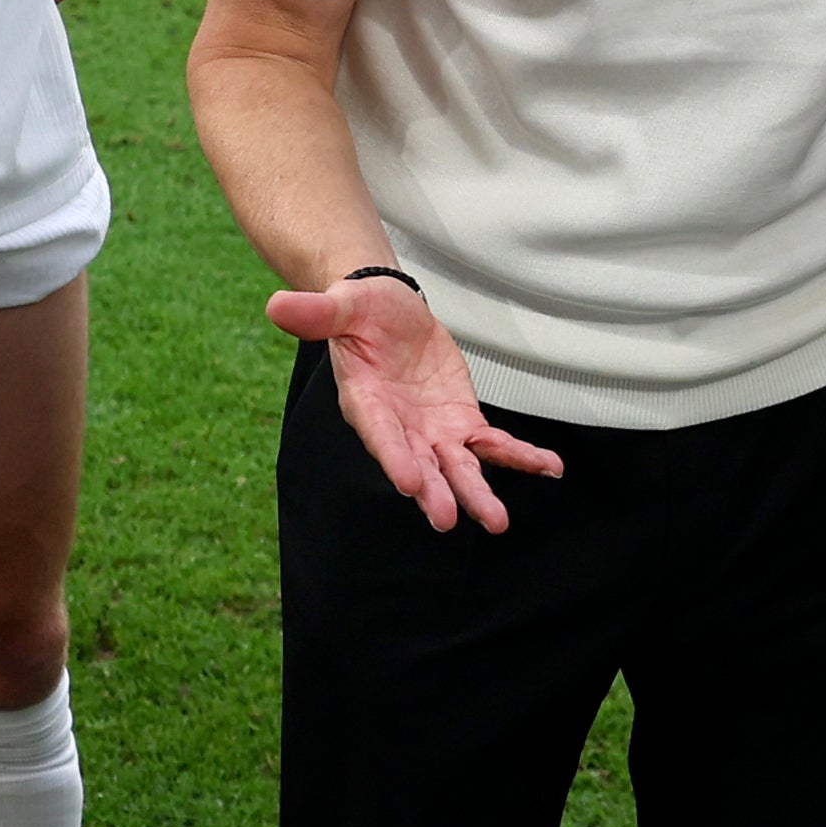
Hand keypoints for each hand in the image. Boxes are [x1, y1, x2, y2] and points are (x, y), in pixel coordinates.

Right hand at [261, 270, 563, 533]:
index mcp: (365, 404)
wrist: (387, 313)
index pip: (380, 435)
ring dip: (477, 492)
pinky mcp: (461, 423)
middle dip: (435, 491)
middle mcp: (399, 429)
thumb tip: (276, 305)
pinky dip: (519, 455)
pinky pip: (493, 445)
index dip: (394, 457)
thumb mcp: (340, 305)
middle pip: (419, 465)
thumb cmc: (359, 311)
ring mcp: (432, 432)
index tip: (409, 483)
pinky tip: (549, 467)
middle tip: (449, 519)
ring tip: (498, 521)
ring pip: (458, 468)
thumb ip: (316, 313)